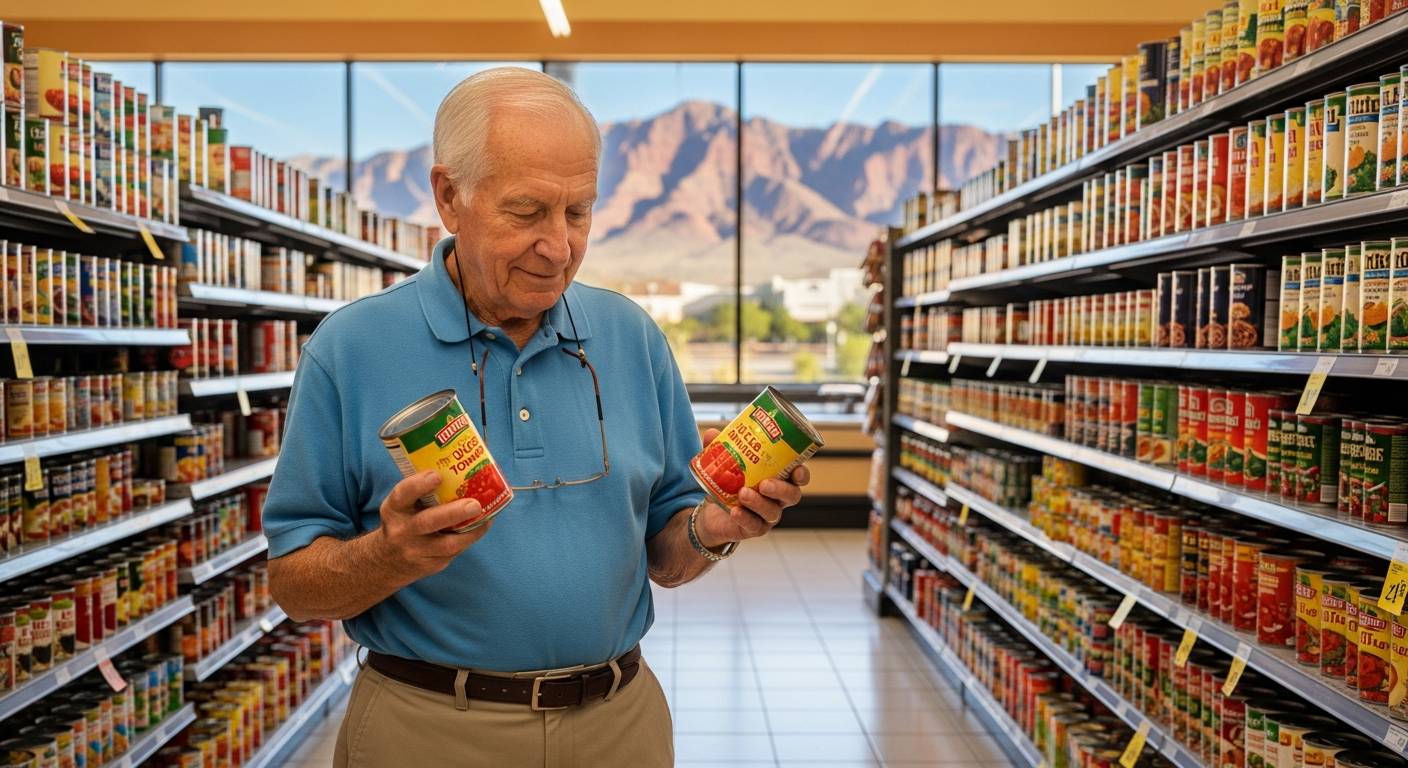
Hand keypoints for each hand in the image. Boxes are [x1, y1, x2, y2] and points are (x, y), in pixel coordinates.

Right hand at [376, 470, 493, 580]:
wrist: (387, 560)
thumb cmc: (405, 520)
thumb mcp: (402, 505)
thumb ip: (423, 489)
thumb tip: (461, 462)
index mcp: (395, 508)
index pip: (403, 494)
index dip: (419, 484)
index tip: (436, 475)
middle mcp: (402, 530)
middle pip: (427, 522)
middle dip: (453, 513)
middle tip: (474, 504)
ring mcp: (416, 551)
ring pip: (446, 544)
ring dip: (470, 530)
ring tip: (486, 517)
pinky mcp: (430, 565)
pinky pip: (453, 552)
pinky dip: (470, 538)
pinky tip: (481, 526)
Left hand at [695, 428, 811, 548]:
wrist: (712, 514)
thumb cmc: (728, 486)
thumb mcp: (724, 466)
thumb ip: (720, 449)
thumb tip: (713, 433)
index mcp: (778, 479)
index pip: (798, 477)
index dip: (802, 474)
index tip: (797, 469)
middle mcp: (777, 499)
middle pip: (791, 495)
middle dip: (781, 489)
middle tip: (764, 483)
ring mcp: (767, 516)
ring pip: (772, 512)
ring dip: (759, 502)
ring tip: (743, 493)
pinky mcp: (754, 529)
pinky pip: (754, 525)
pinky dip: (745, 518)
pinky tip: (735, 512)